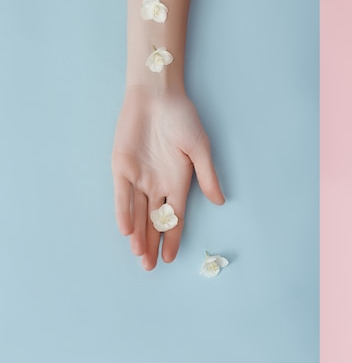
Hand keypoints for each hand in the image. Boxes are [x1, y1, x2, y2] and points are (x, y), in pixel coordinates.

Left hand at [112, 85, 223, 269]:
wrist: (157, 95)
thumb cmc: (182, 118)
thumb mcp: (200, 148)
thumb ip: (207, 176)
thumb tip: (220, 202)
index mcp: (178, 181)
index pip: (175, 217)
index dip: (173, 238)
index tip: (171, 258)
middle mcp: (158, 183)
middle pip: (154, 221)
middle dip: (153, 244)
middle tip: (150, 267)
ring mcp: (139, 177)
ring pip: (137, 213)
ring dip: (138, 235)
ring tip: (140, 256)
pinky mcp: (121, 167)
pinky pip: (122, 195)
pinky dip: (124, 212)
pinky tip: (126, 230)